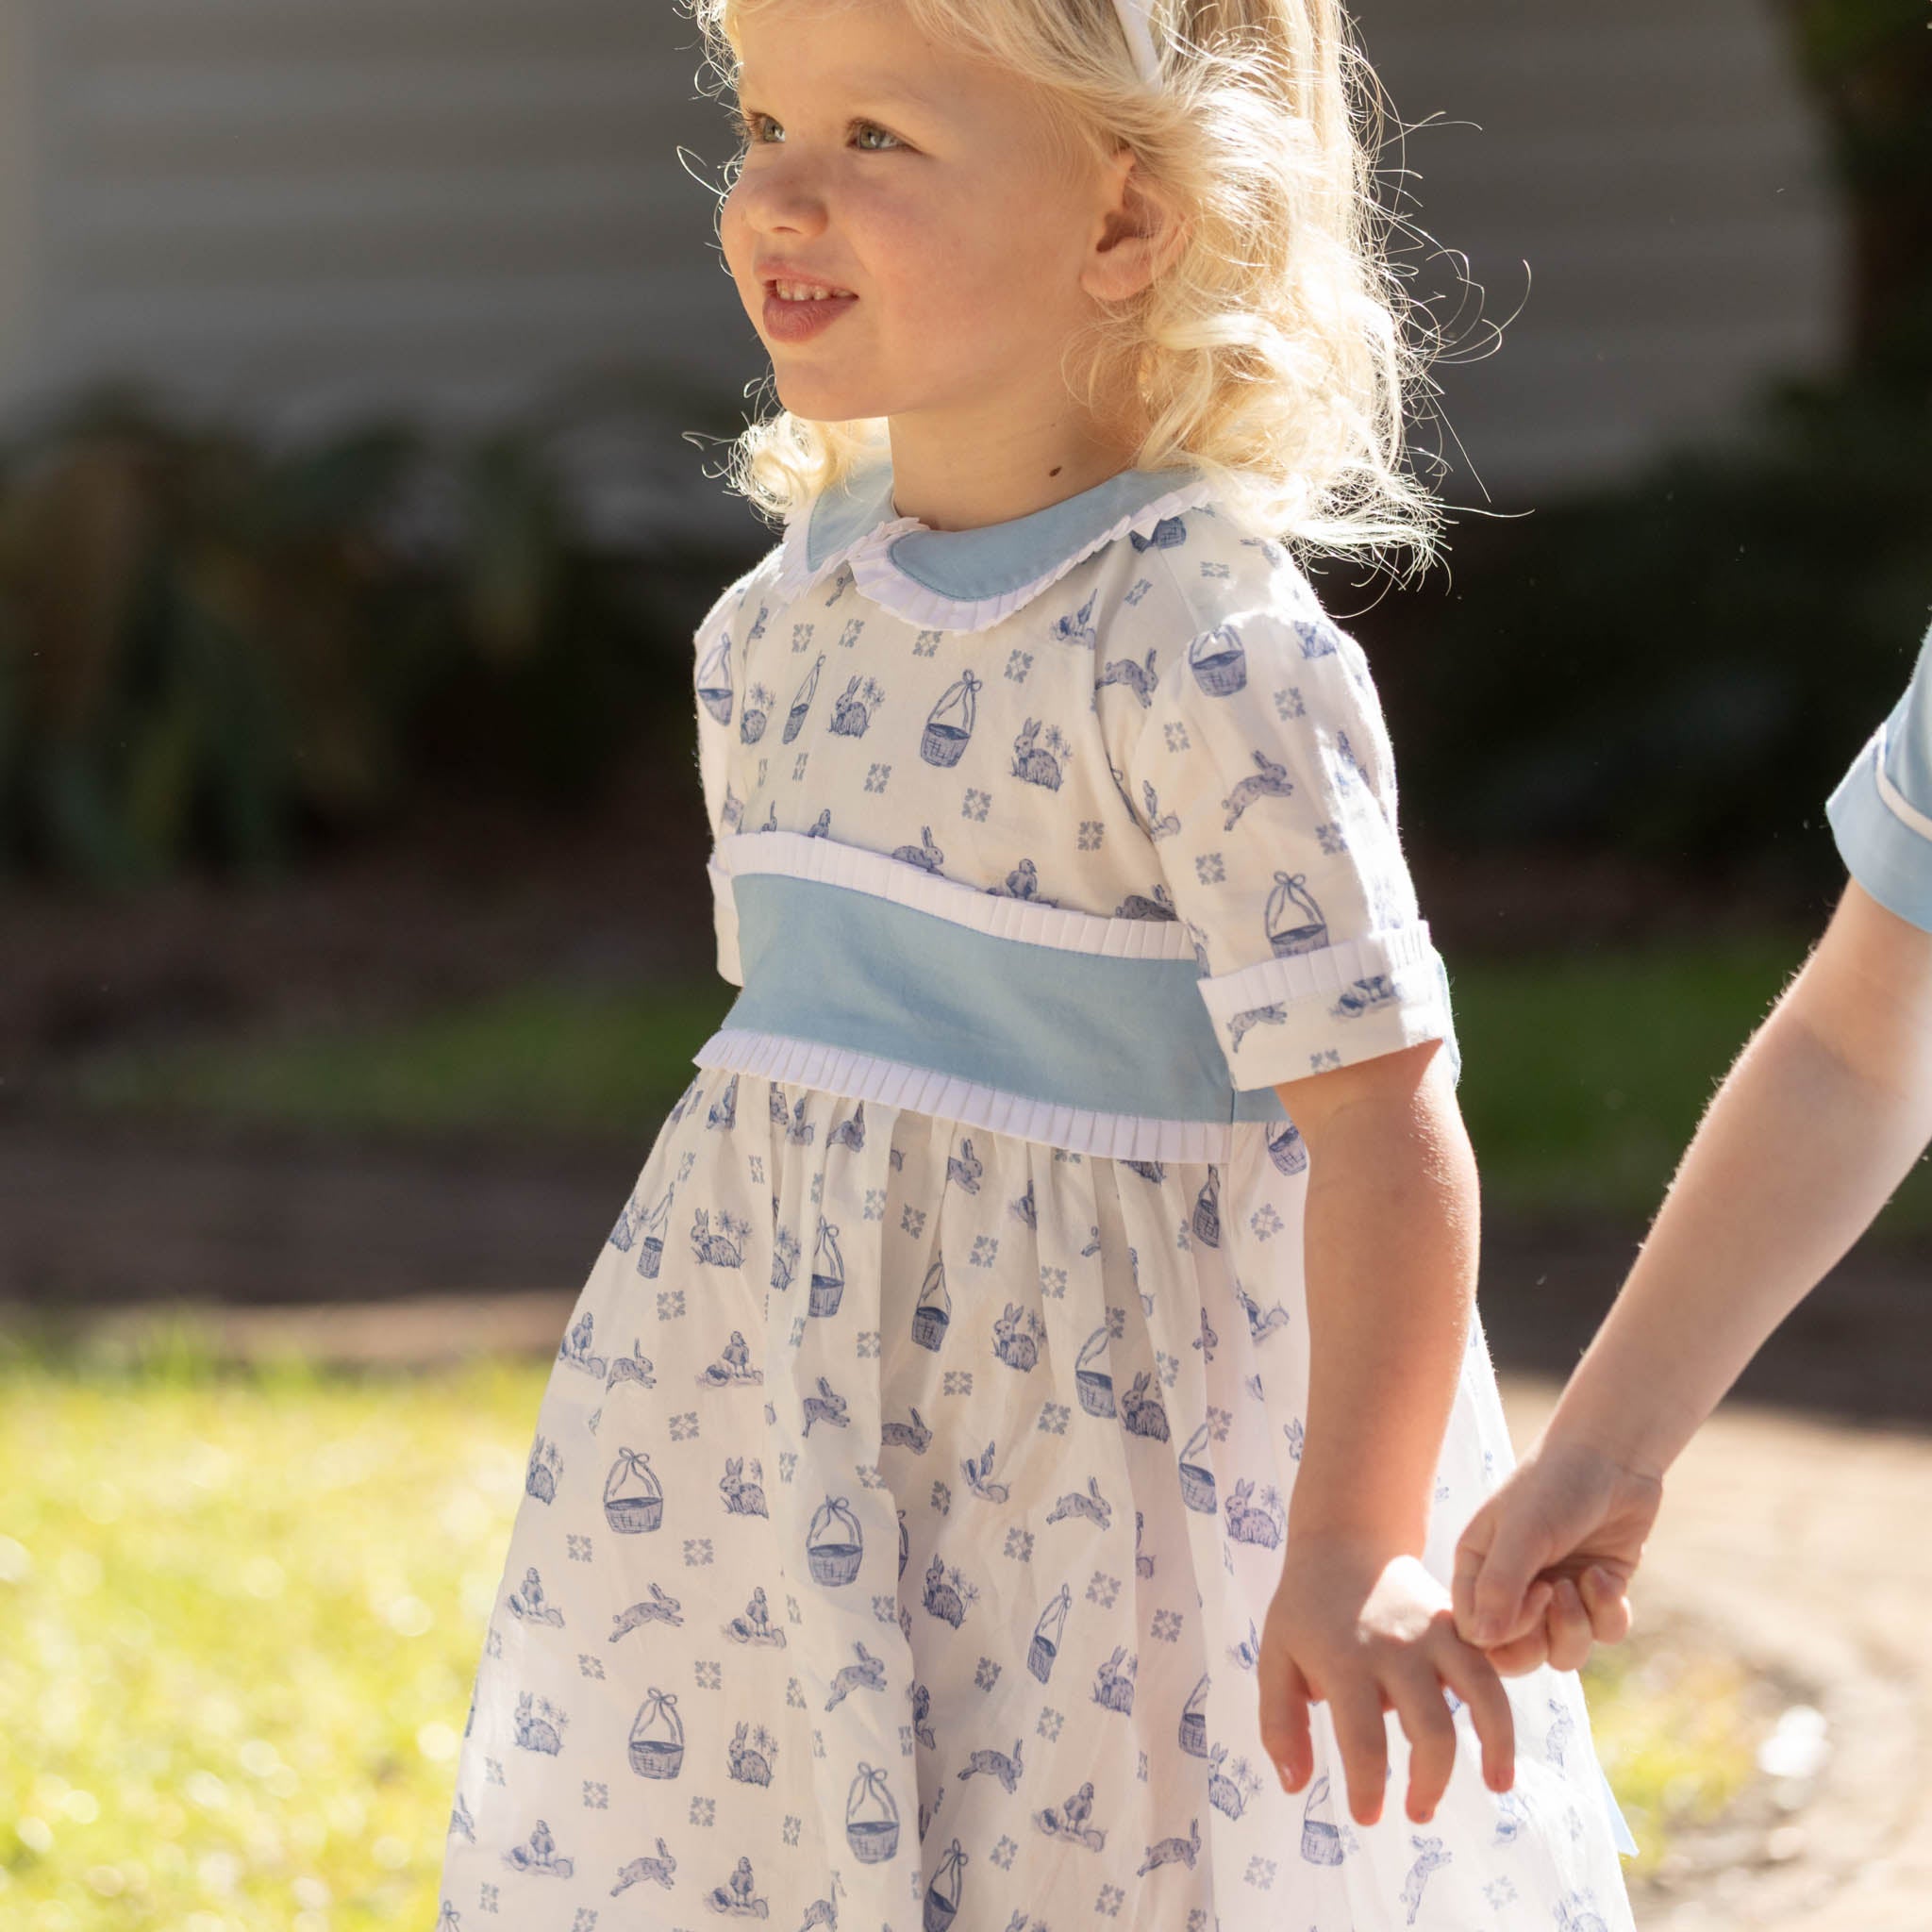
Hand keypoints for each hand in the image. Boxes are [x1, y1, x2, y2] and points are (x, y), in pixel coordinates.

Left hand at [1259, 1536, 1517, 1827]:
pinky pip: (1491, 1673)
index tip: (1366, 1817)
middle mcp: (1395, 1649)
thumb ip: (1279, 1723)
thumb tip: (1295, 1787)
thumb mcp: (1274, 1658)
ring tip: (1495, 1788)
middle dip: (1428, 1783)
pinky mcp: (1459, 1626)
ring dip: (1493, 1748)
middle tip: (1417, 1813)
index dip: (1367, 1788)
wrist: (1345, 1540)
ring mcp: (1433, 1634)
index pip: (1362, 1740)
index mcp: (1344, 1660)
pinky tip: (1502, 1753)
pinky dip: (1503, 1713)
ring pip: (1480, 1697)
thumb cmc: (1306, 1610)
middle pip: (1429, 1729)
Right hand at [1452, 1432, 1662, 1674]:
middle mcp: (1512, 1588)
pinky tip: (1608, 1574)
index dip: (1507, 1632)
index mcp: (1478, 1569)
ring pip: (1562, 1653)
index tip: (1537, 1592)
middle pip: (1516, 1655)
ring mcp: (1555, 1595)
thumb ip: (1500, 1587)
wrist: (1614, 1459)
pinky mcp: (1594, 1596)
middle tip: (1560, 1596)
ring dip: (1579, 1625)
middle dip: (1543, 1638)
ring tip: (1587, 1582)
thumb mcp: (1523, 1532)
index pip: (1477, 1634)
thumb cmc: (1556, 1485)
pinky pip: (1601, 1634)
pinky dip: (1609, 1612)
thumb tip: (1480, 1643)